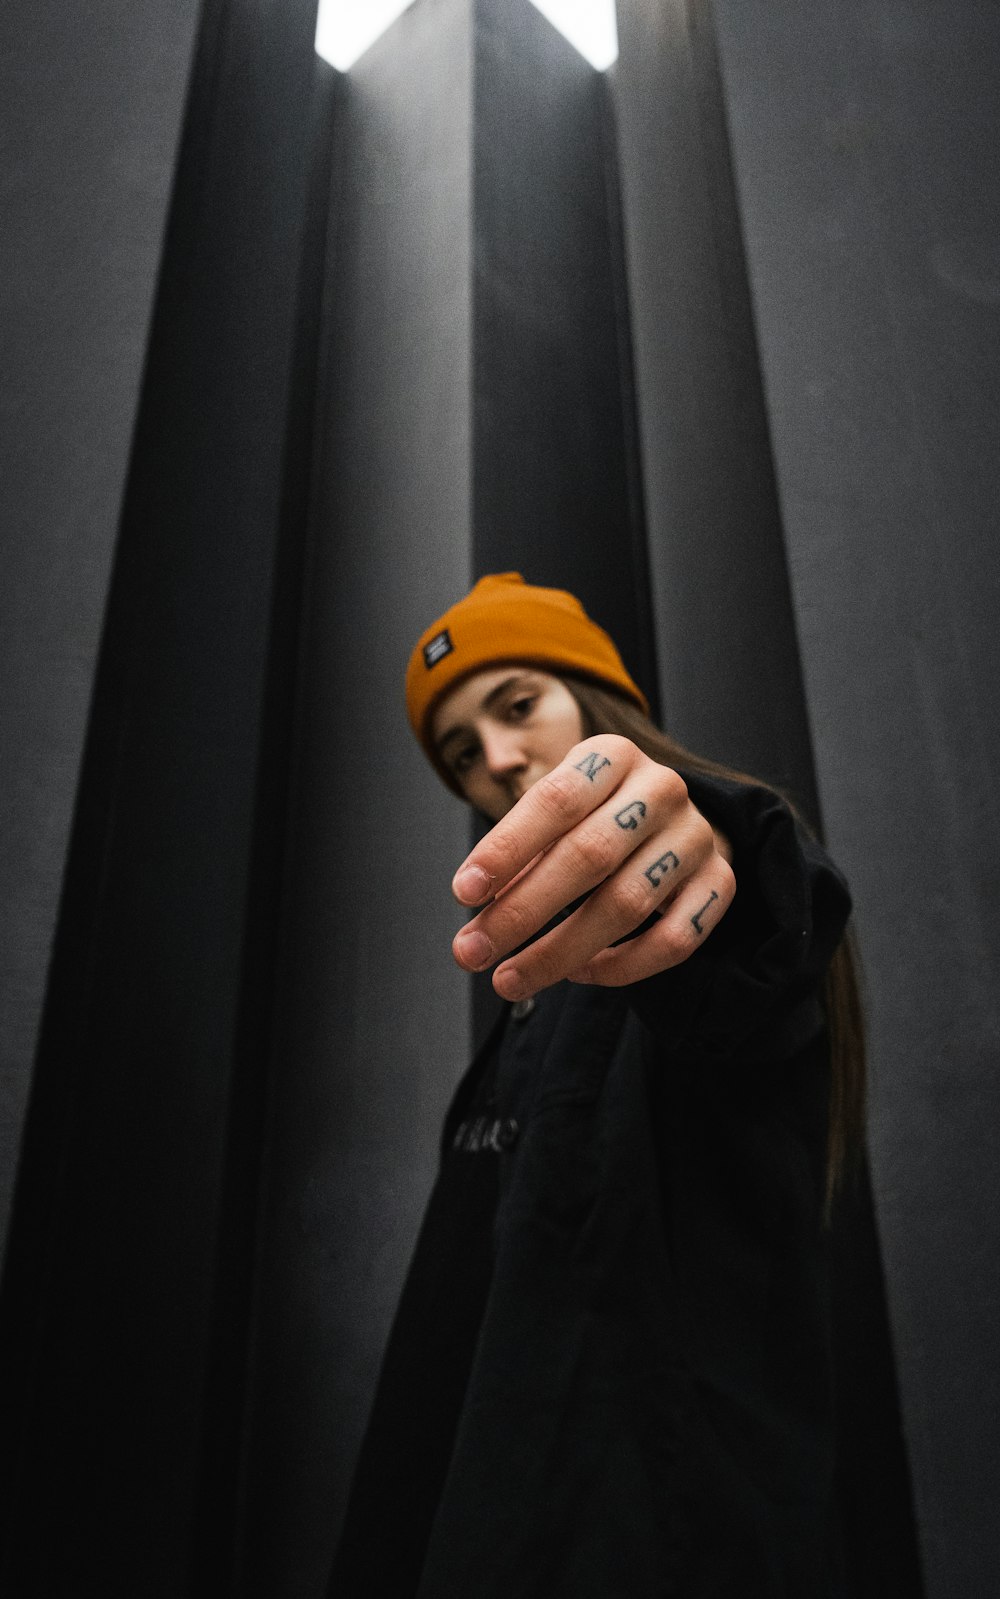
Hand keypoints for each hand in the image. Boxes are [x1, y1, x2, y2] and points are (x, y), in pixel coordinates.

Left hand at [450, 734, 735, 1000]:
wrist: (669, 817)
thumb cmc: (592, 814)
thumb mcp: (555, 811)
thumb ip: (520, 851)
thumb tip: (477, 903)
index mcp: (614, 755)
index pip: (555, 800)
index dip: (506, 848)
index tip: (463, 894)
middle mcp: (662, 789)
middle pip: (589, 856)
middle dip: (522, 911)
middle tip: (472, 952)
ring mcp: (696, 836)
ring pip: (628, 904)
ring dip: (560, 951)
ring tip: (510, 980)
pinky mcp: (720, 881)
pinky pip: (675, 939)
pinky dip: (624, 966)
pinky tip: (580, 973)